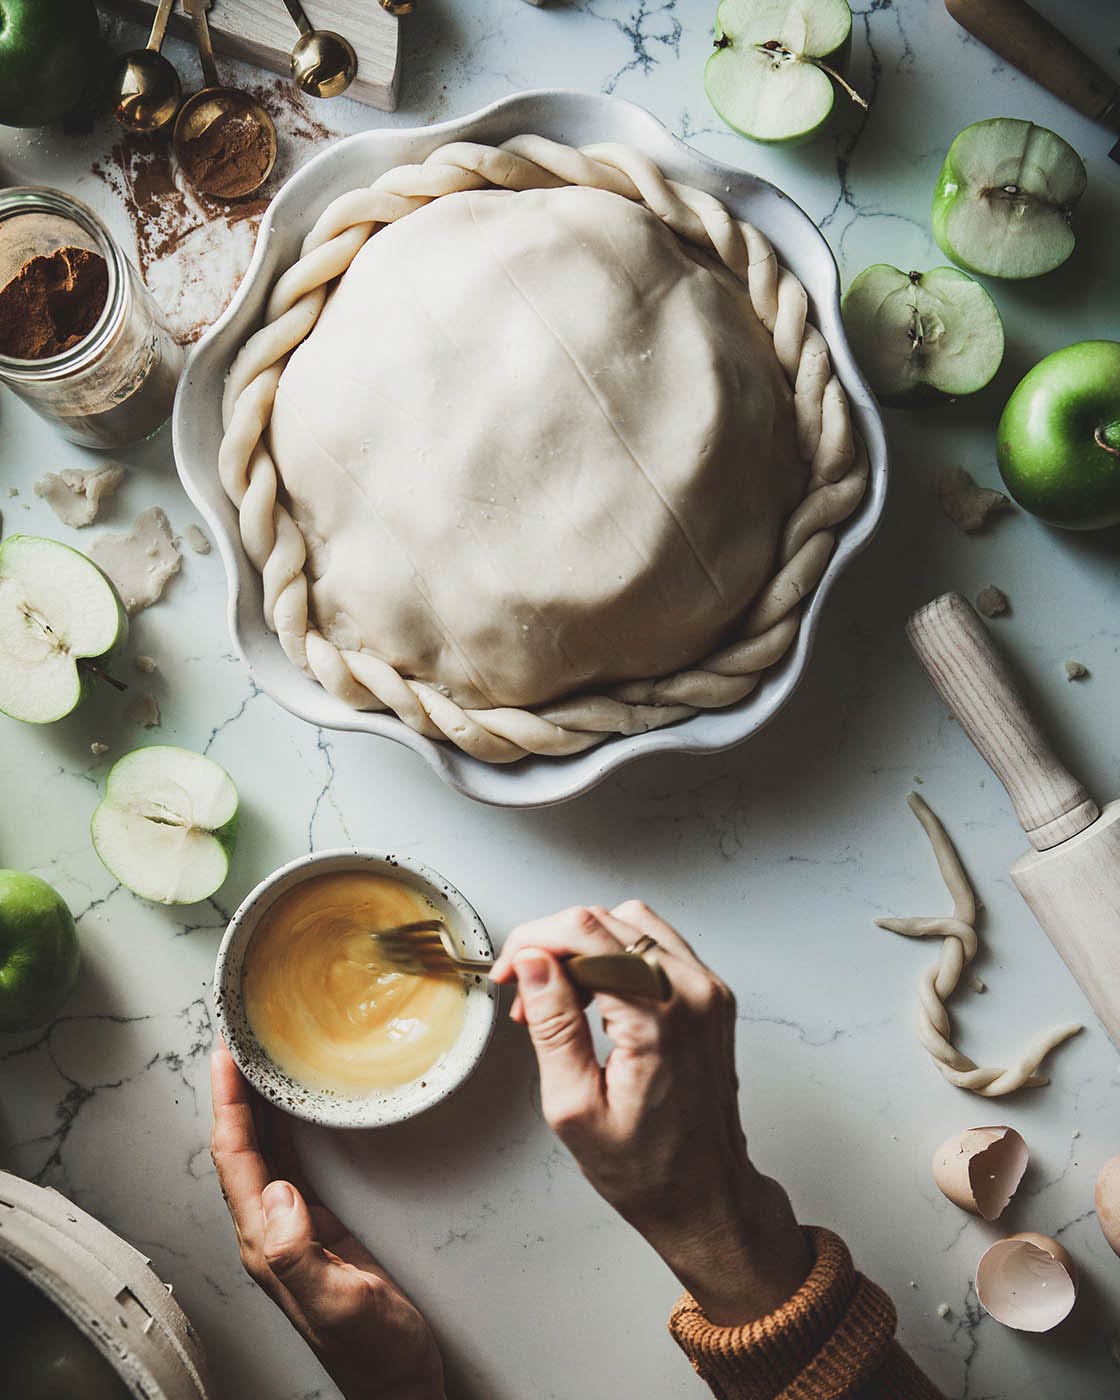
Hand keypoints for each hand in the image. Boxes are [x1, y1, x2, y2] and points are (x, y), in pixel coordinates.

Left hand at [209, 1043, 443, 1399]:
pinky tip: (290, 1109)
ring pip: (263, 1153)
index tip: (227, 1058)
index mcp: (268, 1245)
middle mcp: (271, 1232)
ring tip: (256, 1061)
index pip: (236, 1160)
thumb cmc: (375, 1353)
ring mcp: (294, 1229)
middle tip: (236, 1042)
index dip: (229, 1106)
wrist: (401, 1385)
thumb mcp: (340, 1303)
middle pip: (240, 1149)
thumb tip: (277, 1193)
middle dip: (233, 1094)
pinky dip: (285, 1129)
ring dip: (255, 1106)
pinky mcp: (320, 1228)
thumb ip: (300, 1254)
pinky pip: (291, 1164)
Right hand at [491, 902, 812, 1325]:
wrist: (707, 1195)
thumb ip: (552, 1025)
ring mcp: (708, 990)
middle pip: (606, 920)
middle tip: (525, 991)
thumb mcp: (575, 1106)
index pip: (585, 932)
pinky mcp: (711, 995)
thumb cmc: (647, 1168)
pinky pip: (656, 945)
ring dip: (584, 947)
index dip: (533, 942)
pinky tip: (594, 995)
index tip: (509, 973)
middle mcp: (693, 992)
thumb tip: (532, 964)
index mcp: (659, 1017)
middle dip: (553, 944)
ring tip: (559, 997)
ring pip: (631, 922)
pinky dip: (615, 956)